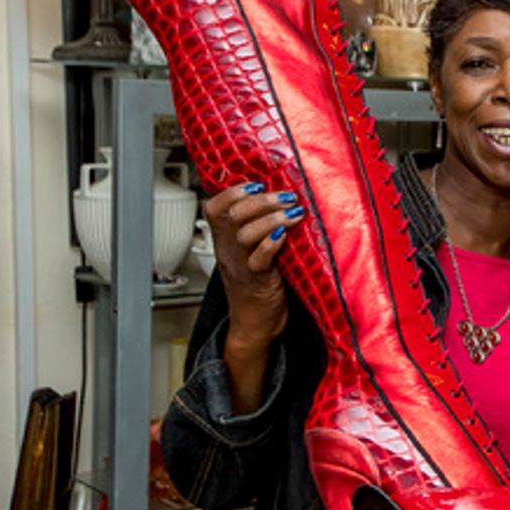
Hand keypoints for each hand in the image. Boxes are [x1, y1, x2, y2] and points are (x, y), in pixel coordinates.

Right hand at [201, 183, 306, 410]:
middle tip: (287, 196)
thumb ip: (260, 229)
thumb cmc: (260, 286)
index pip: (215, 208)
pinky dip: (272, 243)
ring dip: (272, 218)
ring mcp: (241, 266)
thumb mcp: (253, 253)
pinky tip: (286, 234)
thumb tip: (284, 201)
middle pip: (233, 215)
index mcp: (226, 241)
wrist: (255, 326)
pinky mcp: (257, 281)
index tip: (258, 184)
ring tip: (294, 212)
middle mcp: (229, 251)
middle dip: (262, 200)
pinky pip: (259, 258)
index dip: (233, 191)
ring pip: (244, 233)